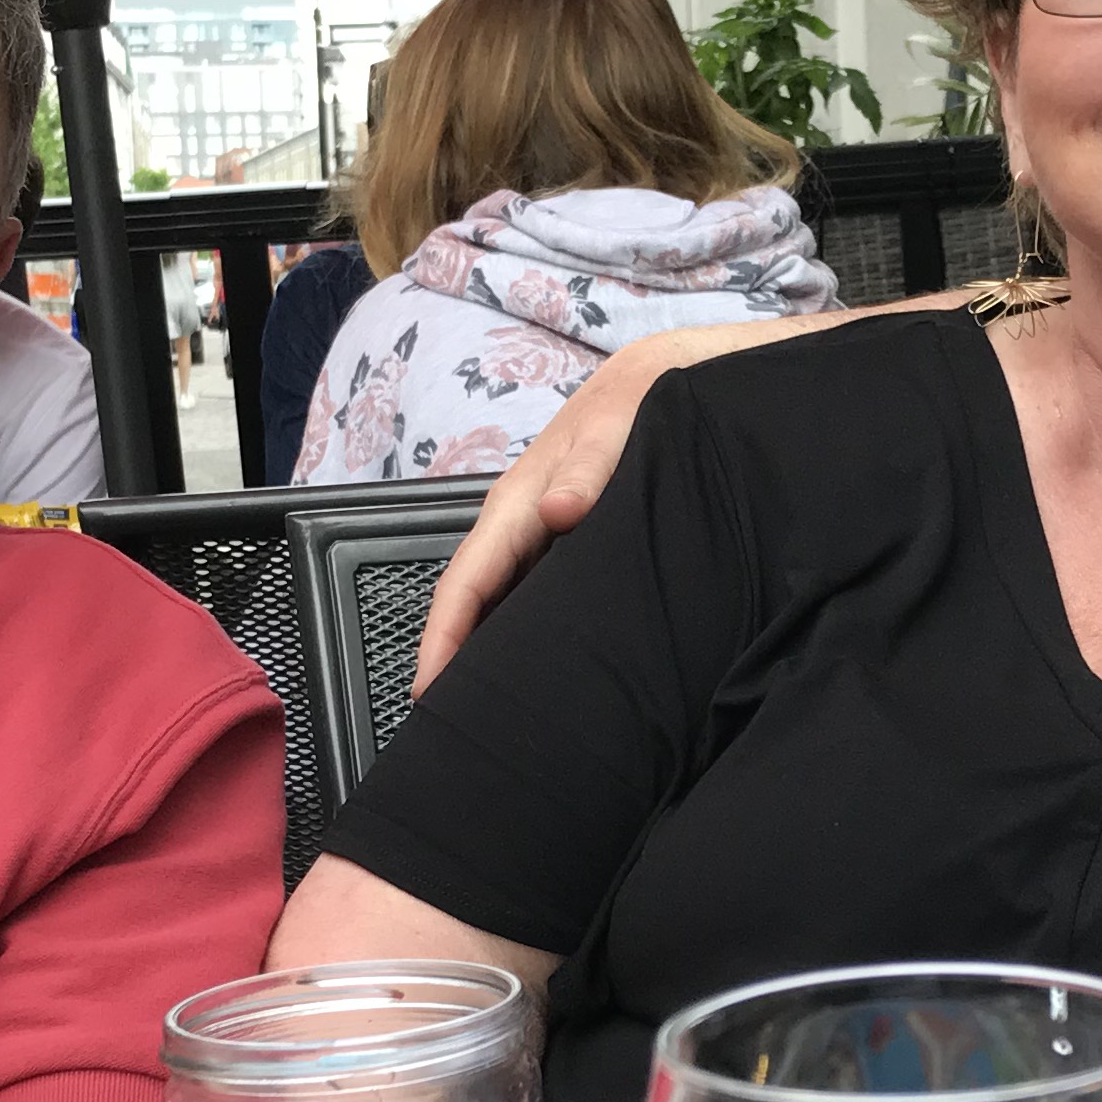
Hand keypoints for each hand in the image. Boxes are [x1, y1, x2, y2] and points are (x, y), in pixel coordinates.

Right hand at [411, 323, 754, 690]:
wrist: (672, 377)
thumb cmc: (640, 401)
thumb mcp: (618, 427)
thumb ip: (590, 469)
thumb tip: (559, 511)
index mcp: (518, 503)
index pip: (465, 582)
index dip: (442, 638)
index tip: (429, 691)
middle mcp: (522, 523)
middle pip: (473, 603)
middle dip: (453, 660)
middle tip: (451, 724)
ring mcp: (543, 535)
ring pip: (500, 601)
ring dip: (485, 648)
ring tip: (483, 709)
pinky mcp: (570, 541)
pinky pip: (531, 594)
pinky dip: (520, 630)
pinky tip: (536, 665)